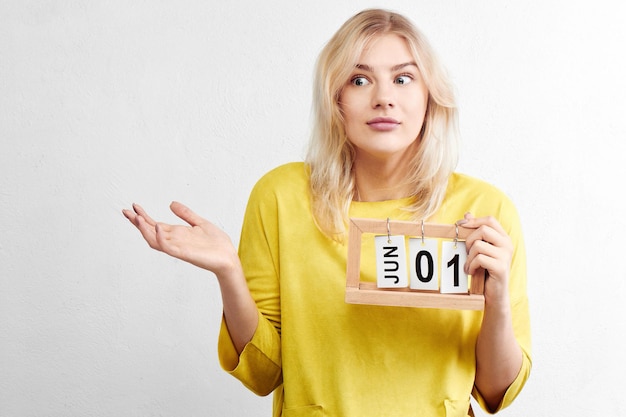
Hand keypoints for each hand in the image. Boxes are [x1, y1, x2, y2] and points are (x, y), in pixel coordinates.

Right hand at [122, 202, 238, 275]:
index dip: (144, 216)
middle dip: (137, 222)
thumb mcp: (200, 222)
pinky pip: (168, 247)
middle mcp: (174, 240)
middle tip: (126, 211)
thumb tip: (171, 203)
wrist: (228, 257)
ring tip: (137, 218)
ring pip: (154, 240)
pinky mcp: (184, 253)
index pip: (155, 224)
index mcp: (177, 233)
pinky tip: (157, 227)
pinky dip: (161, 238)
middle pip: (150, 232)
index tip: (134, 206)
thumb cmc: (216, 244)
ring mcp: (178, 247)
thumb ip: (186, 214)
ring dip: (144, 230)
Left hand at [458, 212, 512, 305]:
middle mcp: (507, 244)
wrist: (494, 294)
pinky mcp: (500, 267)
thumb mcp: (481, 250)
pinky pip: (479, 259)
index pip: (490, 220)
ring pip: (478, 245)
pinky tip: (471, 272)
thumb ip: (476, 233)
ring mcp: (505, 256)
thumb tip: (467, 215)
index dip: (474, 221)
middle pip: (483, 229)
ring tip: (469, 265)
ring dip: (468, 257)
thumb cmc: (486, 270)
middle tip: (467, 252)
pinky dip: (470, 266)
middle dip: (469, 240)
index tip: (460, 227)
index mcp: (503, 238)